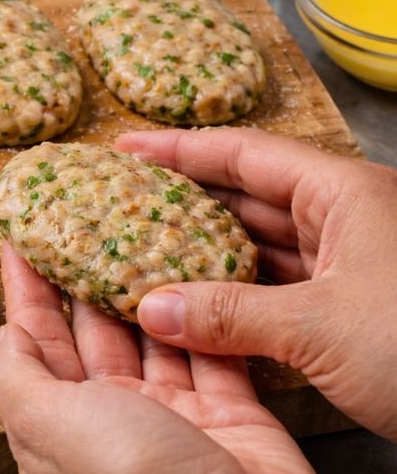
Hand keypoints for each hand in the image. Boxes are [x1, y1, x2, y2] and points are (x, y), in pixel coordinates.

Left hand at [0, 242, 332, 473]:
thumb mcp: (47, 428)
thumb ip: (15, 379)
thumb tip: (4, 335)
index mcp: (58, 429)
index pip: (35, 344)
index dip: (27, 291)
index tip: (21, 238)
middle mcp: (112, 422)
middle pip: (92, 335)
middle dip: (85, 277)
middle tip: (85, 221)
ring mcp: (172, 419)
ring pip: (152, 337)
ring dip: (144, 289)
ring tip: (138, 233)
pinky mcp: (230, 416)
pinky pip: (210, 352)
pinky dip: (203, 315)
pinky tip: (195, 274)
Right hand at [115, 128, 396, 440]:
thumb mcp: (321, 325)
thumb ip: (229, 315)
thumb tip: (152, 309)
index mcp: (343, 194)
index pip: (244, 154)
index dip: (180, 149)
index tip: (125, 148)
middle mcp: (345, 221)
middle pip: (247, 197)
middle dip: (185, 202)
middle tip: (123, 205)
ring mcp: (349, 267)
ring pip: (260, 249)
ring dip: (205, 257)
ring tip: (144, 256)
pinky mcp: (350, 311)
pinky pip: (277, 292)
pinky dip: (235, 299)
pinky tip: (194, 307)